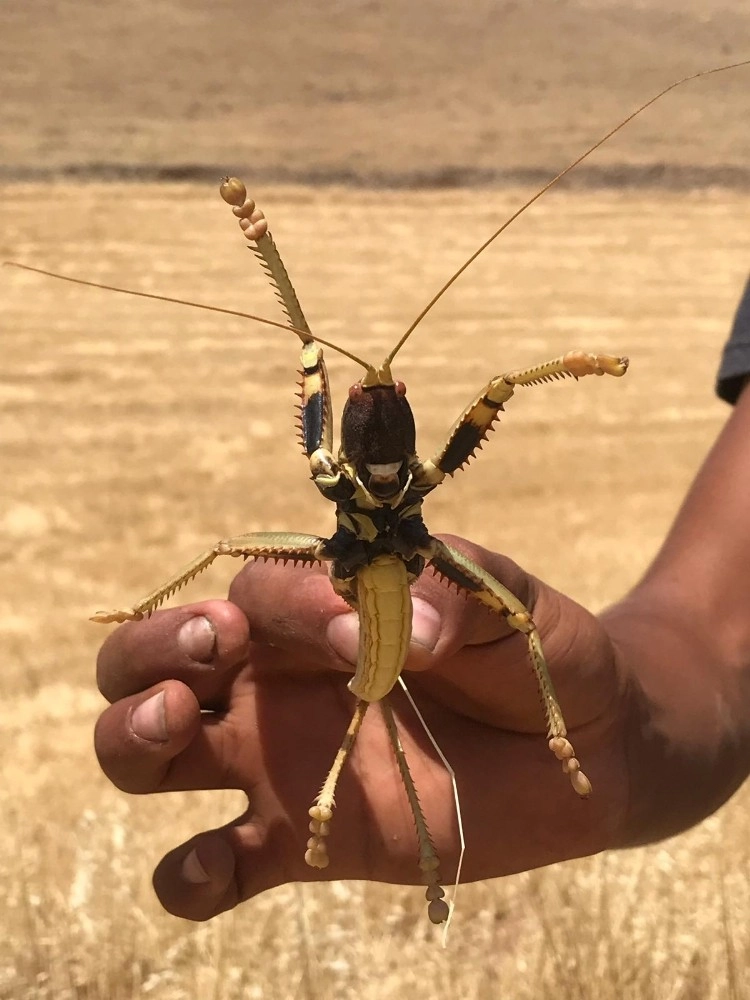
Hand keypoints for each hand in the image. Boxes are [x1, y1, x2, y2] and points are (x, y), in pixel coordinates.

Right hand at [94, 533, 628, 920]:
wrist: (583, 747)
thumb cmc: (535, 653)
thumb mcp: (504, 603)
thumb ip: (451, 597)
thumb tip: (406, 628)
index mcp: (315, 607)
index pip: (253, 591)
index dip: (285, 606)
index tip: (355, 634)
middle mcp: (274, 680)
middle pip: (151, 657)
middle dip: (153, 647)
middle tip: (213, 650)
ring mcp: (278, 762)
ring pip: (149, 753)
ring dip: (133, 736)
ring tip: (177, 725)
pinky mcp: (302, 843)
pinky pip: (211, 867)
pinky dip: (188, 876)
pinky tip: (215, 867)